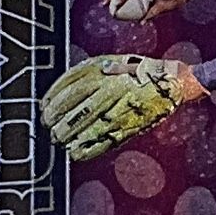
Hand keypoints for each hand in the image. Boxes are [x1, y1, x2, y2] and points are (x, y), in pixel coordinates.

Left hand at [41, 55, 201, 159]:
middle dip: (60, 122)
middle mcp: (113, 91)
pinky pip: (108, 141)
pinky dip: (91, 149)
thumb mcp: (110, 61)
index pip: (71, 89)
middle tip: (49, 128)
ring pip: (92, 127)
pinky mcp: (131, 126)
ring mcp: (123, 110)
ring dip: (72, 137)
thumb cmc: (137, 70)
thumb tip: (58, 93)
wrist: (172, 82)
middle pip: (80, 110)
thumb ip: (85, 73)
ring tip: (61, 142)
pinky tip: (77, 153)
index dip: (53, 101)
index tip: (43, 109)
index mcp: (106, 73)